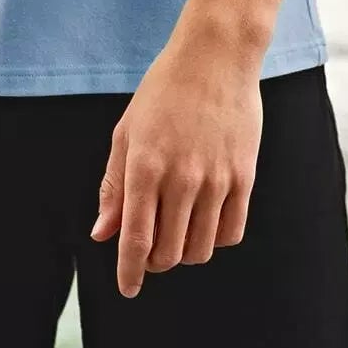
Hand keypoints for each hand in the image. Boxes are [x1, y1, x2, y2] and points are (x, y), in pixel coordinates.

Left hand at [89, 22, 262, 297]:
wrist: (215, 58)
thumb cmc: (163, 92)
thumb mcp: (127, 132)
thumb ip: (114, 187)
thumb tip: (102, 234)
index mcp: (145, 166)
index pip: (136, 240)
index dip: (129, 272)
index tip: (127, 289)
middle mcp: (181, 178)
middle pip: (168, 253)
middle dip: (154, 261)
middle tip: (149, 247)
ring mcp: (216, 180)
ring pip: (200, 249)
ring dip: (184, 252)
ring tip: (176, 231)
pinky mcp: (244, 177)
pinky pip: (231, 232)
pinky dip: (214, 239)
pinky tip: (204, 222)